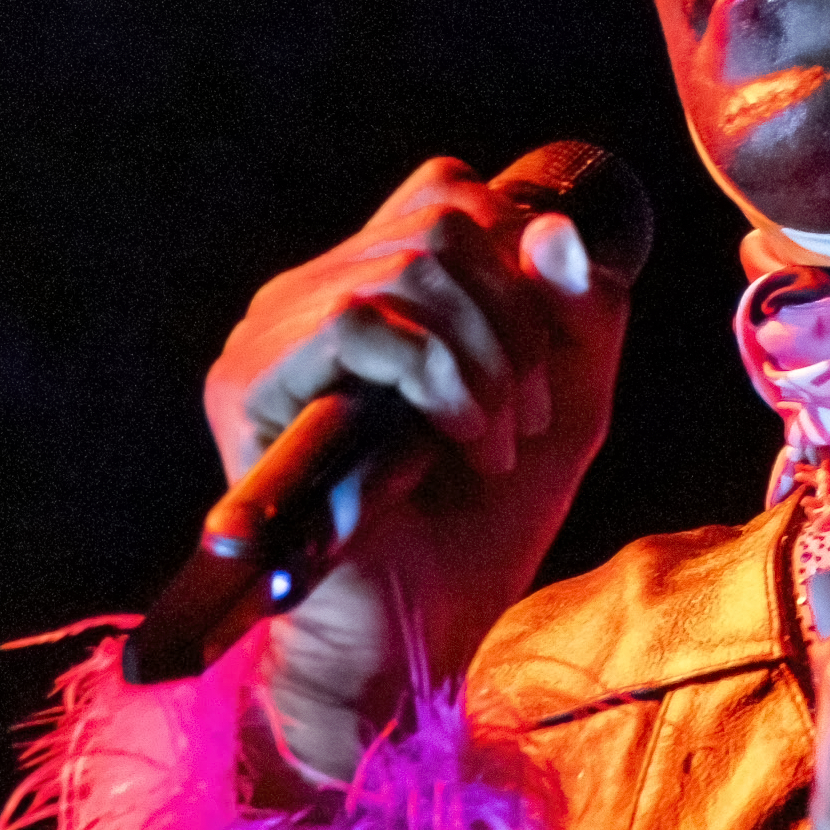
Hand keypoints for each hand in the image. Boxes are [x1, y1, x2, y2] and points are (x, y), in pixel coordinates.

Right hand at [205, 157, 631, 776]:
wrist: (414, 637)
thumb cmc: (477, 534)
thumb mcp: (562, 410)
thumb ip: (577, 315)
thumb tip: (556, 226)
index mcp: (370, 288)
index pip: (447, 193)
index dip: (521, 257)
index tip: (546, 365)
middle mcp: (311, 299)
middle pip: (441, 219)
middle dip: (516, 319)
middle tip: (525, 418)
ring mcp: (272, 338)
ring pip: (406, 269)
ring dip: (483, 361)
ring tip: (495, 442)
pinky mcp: (252, 387)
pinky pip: (360, 324)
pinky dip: (439, 381)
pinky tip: (460, 445)